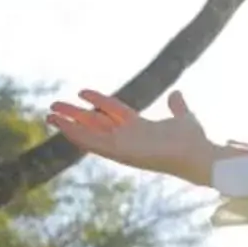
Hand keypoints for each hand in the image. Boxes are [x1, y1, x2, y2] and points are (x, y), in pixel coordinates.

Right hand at [46, 89, 225, 184]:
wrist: (199, 155)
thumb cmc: (194, 141)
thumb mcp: (183, 118)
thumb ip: (177, 107)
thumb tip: (176, 94)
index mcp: (139, 127)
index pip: (113, 111)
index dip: (98, 100)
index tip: (82, 91)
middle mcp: (128, 137)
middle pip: (95, 122)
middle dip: (74, 115)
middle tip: (52, 106)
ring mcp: (123, 145)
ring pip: (90, 132)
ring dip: (69, 124)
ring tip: (49, 115)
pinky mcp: (121, 152)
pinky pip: (94, 143)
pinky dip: (78, 135)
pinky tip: (62, 126)